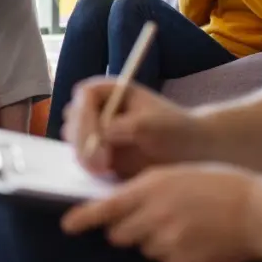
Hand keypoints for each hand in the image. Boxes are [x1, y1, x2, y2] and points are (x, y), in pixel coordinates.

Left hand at [61, 164, 258, 261]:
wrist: (260, 212)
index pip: (106, 207)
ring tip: (187, 226)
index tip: (67, 225)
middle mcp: (154, 216)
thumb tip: (119, 208)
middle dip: (127, 229)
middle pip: (119, 234)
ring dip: (155, 241)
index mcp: (151, 188)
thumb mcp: (177, 174)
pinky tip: (198, 242)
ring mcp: (168, 243)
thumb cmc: (220, 185)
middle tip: (153, 219)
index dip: (83, 218)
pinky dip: (176, 257)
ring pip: (144, 249)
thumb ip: (146, 189)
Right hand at [63, 77, 200, 178]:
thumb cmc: (174, 129)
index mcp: (109, 90)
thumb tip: (97, 136)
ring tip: (104, 166)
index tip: (98, 137)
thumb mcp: (150, 125)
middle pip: (74, 117)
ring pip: (73, 139)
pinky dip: (88, 165)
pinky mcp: (96, 152)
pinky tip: (103, 172)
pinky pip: (81, 157)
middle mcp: (97, 107)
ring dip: (84, 152)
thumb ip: (121, 128)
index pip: (85, 96)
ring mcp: (94, 130)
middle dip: (83, 137)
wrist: (189, 151)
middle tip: (101, 159)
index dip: (86, 114)